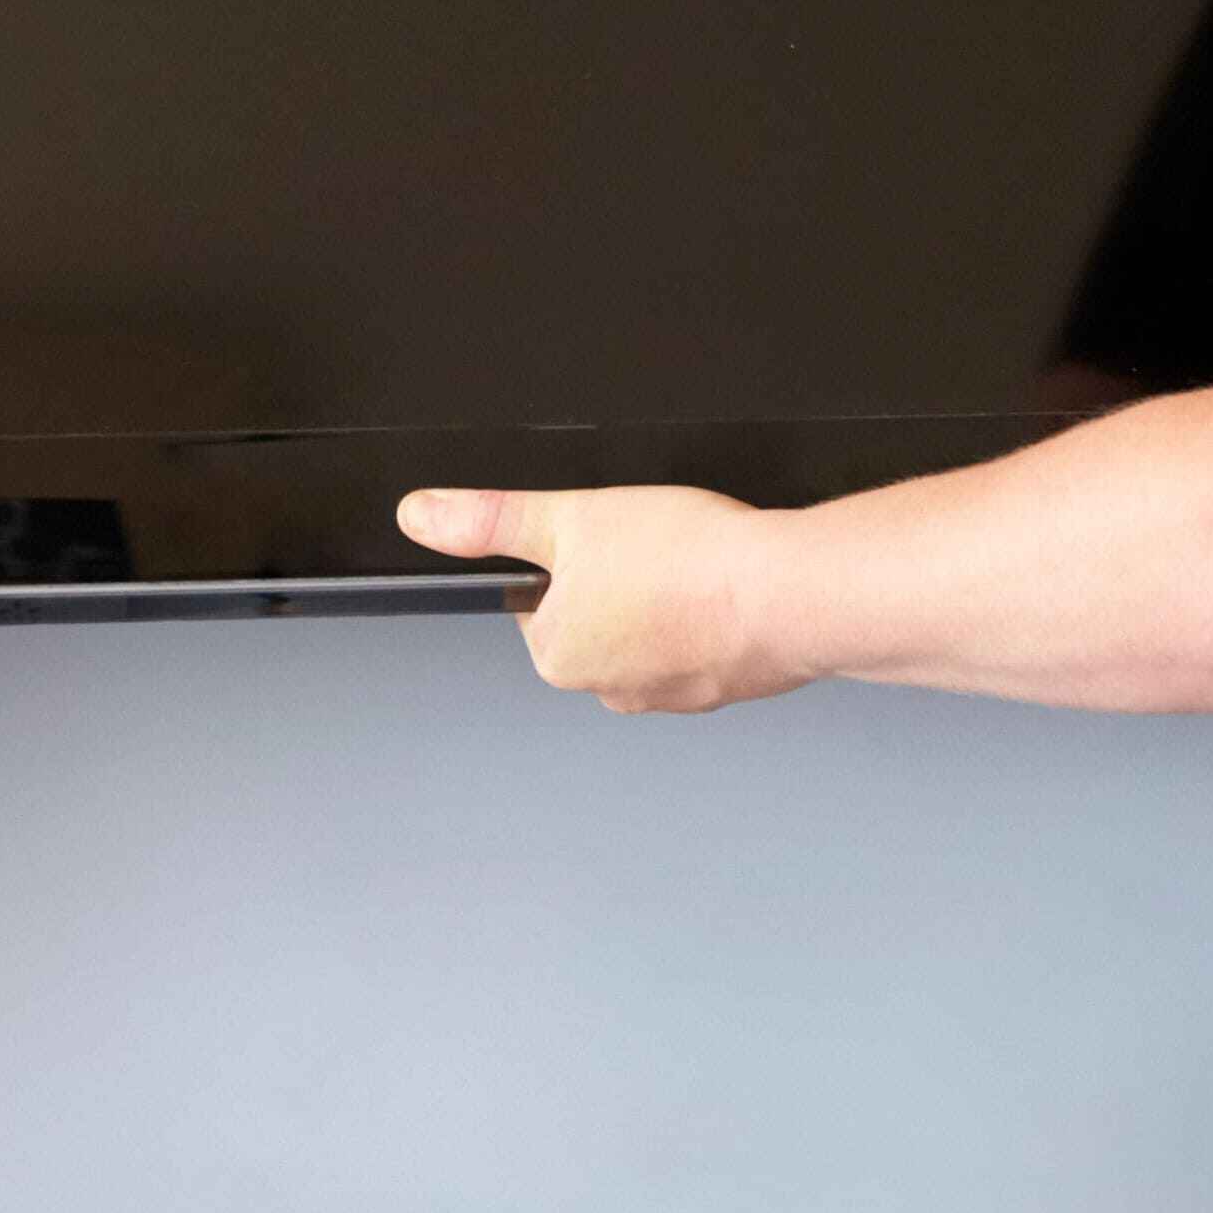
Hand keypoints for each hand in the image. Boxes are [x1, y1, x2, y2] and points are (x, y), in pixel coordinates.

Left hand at [394, 484, 803, 713]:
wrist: (790, 594)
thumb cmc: (690, 562)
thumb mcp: (571, 517)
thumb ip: (491, 519)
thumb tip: (421, 516)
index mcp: (560, 656)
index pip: (540, 594)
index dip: (572, 551)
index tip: (608, 535)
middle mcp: (608, 690)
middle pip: (597, 611)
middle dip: (624, 573)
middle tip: (656, 543)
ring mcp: (670, 695)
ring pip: (653, 625)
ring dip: (670, 594)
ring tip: (697, 562)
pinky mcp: (723, 686)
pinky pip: (703, 640)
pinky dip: (712, 612)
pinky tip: (728, 583)